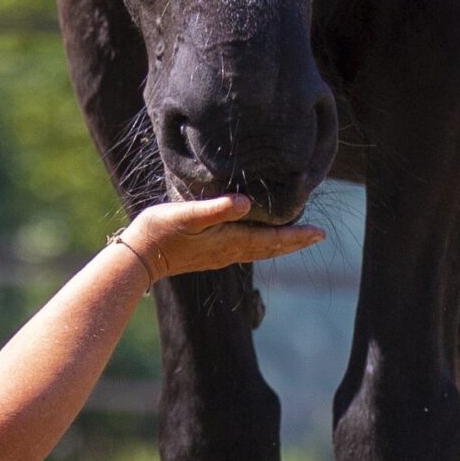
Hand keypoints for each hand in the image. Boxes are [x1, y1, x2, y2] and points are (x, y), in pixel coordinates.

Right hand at [121, 195, 323, 283]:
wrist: (140, 257)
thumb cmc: (161, 231)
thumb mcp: (188, 215)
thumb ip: (217, 209)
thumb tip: (244, 203)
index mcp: (230, 241)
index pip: (272, 240)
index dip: (296, 236)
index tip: (319, 233)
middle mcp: (230, 251)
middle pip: (271, 248)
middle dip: (295, 242)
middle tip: (317, 236)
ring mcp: (220, 256)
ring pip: (259, 251)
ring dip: (280, 245)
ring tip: (296, 238)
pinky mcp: (210, 256)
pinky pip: (245, 251)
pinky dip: (262, 245)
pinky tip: (259, 240)